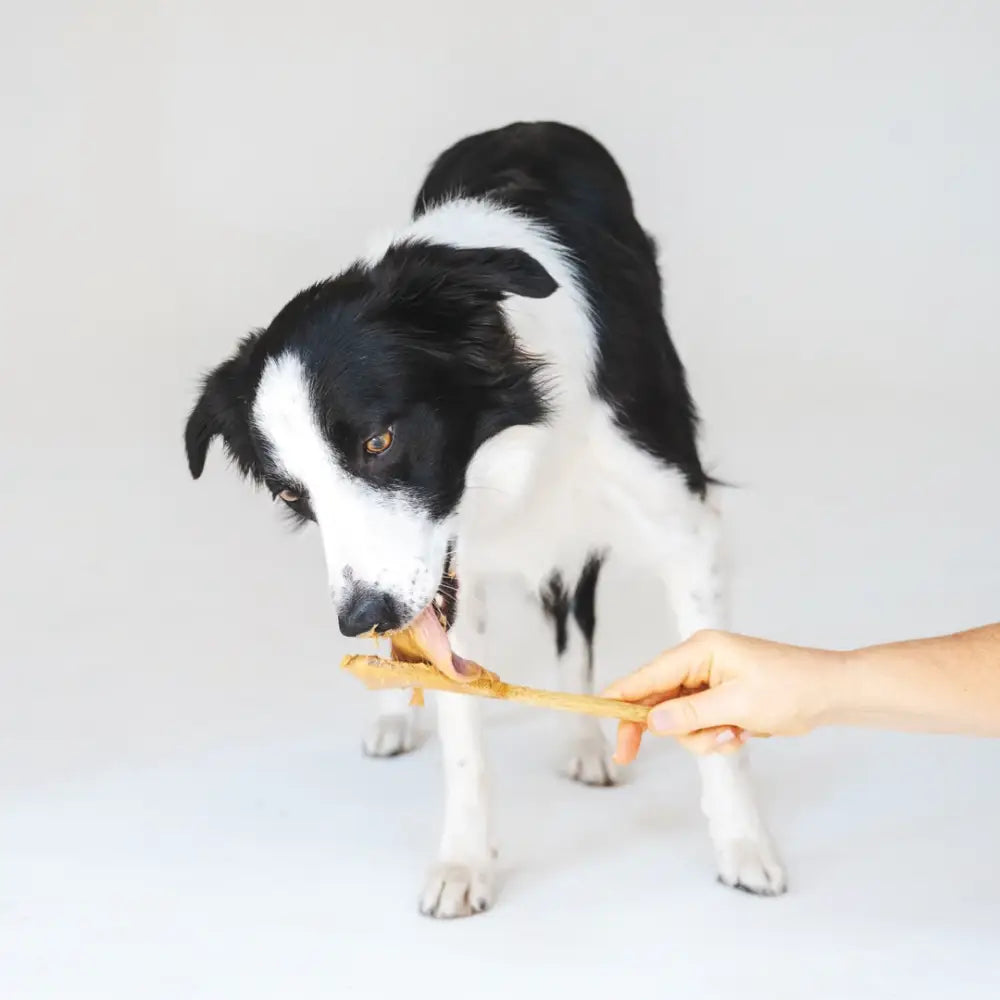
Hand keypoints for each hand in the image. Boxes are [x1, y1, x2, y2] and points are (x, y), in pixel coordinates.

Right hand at [603, 630, 843, 761]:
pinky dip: (714, 737)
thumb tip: (652, 721)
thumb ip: (691, 713)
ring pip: (679, 719)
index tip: (597, 715)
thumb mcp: (738, 704)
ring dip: (700, 737)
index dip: (620, 697)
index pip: (648, 675)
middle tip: (628, 757)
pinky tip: (741, 735)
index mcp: (700, 651)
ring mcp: (710, 682)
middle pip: (657, 699)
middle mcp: (699, 663)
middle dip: (665, 728)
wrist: (830, 693)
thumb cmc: (790, 688)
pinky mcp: (721, 700)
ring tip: (734, 736)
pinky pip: (700, 725)